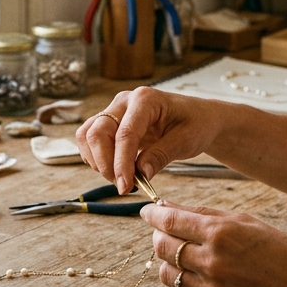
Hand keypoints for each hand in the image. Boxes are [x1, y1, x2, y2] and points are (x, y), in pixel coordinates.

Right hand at [76, 87, 219, 194]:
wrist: (199, 118)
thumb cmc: (196, 124)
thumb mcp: (186, 141)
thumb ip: (161, 155)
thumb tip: (139, 174)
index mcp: (145, 99)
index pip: (125, 134)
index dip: (121, 163)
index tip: (125, 187)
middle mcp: (124, 101)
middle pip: (97, 132)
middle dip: (105, 164)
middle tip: (123, 186)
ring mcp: (114, 111)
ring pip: (87, 136)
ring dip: (98, 162)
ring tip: (121, 179)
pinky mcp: (110, 123)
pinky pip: (90, 140)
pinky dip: (97, 159)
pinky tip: (116, 170)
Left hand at [141, 200, 286, 286]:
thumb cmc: (276, 250)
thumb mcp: (243, 221)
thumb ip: (203, 213)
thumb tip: (166, 207)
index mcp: (220, 233)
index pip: (170, 221)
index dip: (152, 215)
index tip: (147, 212)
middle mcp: (212, 261)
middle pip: (162, 247)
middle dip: (159, 236)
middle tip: (167, 233)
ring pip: (166, 273)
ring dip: (169, 262)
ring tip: (185, 257)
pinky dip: (180, 286)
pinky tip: (195, 278)